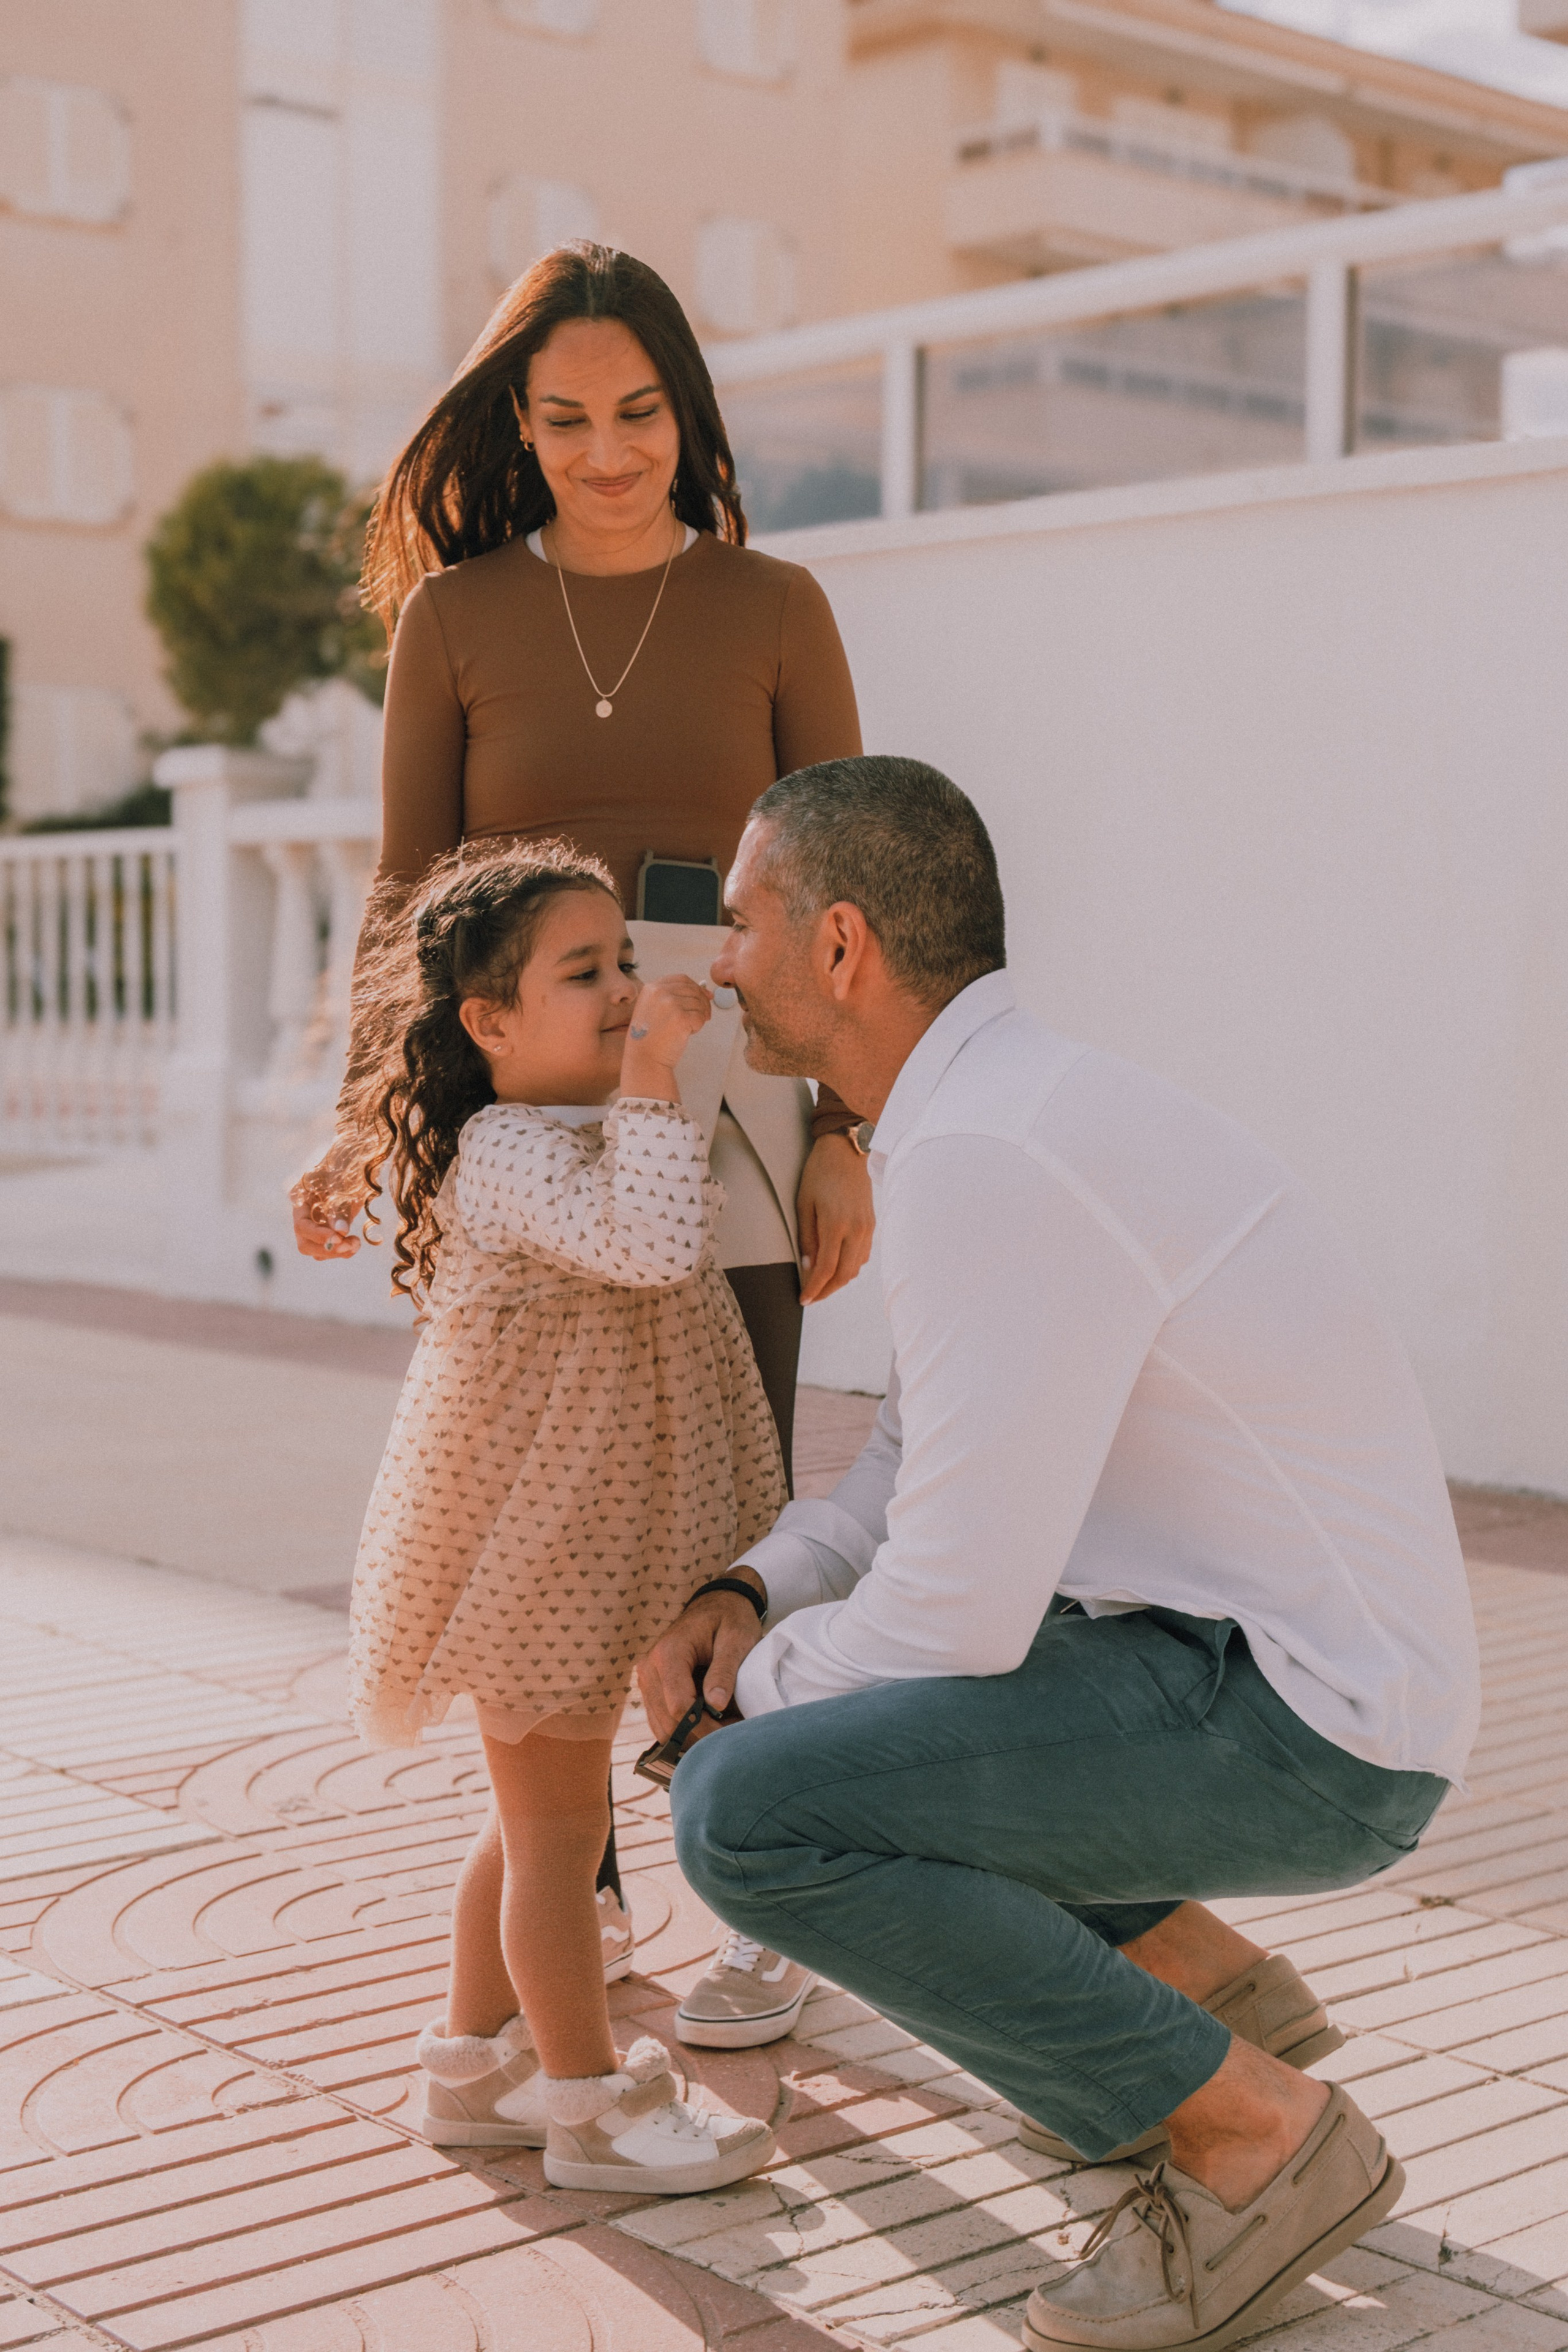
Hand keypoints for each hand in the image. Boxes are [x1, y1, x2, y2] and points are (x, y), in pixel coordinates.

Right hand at [290, 1139, 368, 1261]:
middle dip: (327, 1247)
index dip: (318, 1235)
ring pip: (318, 1249)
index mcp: (300, 1198)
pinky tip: (355, 1244)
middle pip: (305, 1243)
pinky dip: (343, 1250)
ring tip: (355, 1243)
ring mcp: (317, 1222)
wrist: (360, 1155)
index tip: (338, 1238)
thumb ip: (339, 1208)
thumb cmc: (348, 1163)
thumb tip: (340, 1232)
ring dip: (336, 1252)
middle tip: (348, 1244)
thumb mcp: (342, 1183)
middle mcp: (305, 1213)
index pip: (302, 1225)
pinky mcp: (331, 1228)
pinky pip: (332, 1247)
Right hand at [620, 975, 712, 1096]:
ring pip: (699, 1004)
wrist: (644, 1058)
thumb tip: (705, 992)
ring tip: (688, 1028)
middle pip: (693, 990)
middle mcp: (660, 992)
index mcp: (651, 988)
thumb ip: (673, 997)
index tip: (705, 996)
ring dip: (700, 1016)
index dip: (696, 987)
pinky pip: (701, 1017)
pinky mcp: (681, 1018)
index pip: (682, 979)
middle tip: (705, 1016)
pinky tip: (687, 1033)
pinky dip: (698, 1026)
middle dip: (703, 1003)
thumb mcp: (653, 1009)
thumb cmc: (649, 1038)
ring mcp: (670, 1004)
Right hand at [638, 1569, 765, 1742]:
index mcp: (668, 1653)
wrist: (717, 1605)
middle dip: (701, 1735)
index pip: (678, 1706)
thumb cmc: (730, 1618)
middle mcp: (649, 1668)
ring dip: (692, 1736)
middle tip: (733, 1735)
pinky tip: (711, 1723)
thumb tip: (715, 1704)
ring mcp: (647, 1679)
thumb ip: (724, 1670)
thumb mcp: (736, 1639)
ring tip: (724, 1728)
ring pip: (662, 1728)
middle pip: (667, 1722)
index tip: (733, 1733)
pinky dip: (685, 1730)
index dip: (705, 1727)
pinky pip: (661, 1722)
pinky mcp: (651, 1688)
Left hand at [796, 1133, 874, 1302]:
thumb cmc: (820, 1173)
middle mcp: (856, 1230)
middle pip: (844, 1275)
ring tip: (821, 1283)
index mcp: (836, 1225)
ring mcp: (867, 1228)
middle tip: (812, 1297)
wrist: (847, 1151)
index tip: (804, 1299)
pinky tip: (836, 1264)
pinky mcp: (872, 1224)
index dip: (815, 1288)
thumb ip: (807, 1238)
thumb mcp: (804, 1204)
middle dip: (827, 1291)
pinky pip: (863, 1255)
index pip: (826, 1269)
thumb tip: (808, 1267)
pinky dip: (850, 1266)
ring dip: (839, 1280)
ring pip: (856, 1267)